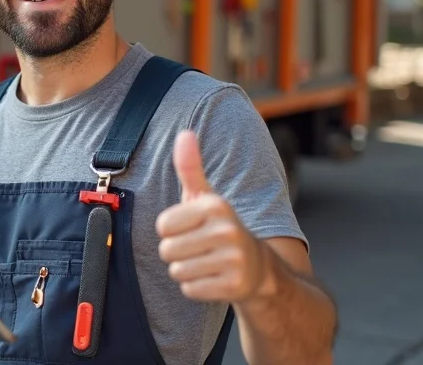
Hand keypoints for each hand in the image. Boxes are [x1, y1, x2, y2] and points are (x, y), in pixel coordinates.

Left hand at [155, 130, 269, 302]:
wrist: (260, 268)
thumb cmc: (220, 228)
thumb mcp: (205, 197)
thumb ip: (190, 167)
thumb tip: (184, 133)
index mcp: (215, 205)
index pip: (162, 225)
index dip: (171, 230)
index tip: (191, 228)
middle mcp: (227, 230)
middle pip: (167, 250)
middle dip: (177, 253)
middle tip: (199, 249)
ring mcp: (233, 260)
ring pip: (177, 271)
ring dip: (186, 270)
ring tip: (206, 262)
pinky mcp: (234, 286)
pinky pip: (190, 289)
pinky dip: (197, 287)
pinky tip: (214, 278)